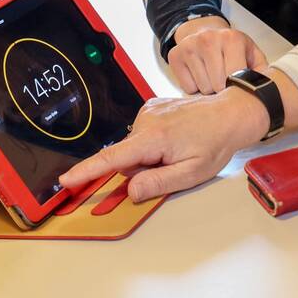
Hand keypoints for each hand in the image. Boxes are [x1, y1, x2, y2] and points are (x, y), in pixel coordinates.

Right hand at [59, 88, 269, 202]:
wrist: (231, 112)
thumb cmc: (215, 143)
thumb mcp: (191, 173)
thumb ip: (158, 183)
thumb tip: (130, 191)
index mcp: (153, 138)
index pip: (112, 159)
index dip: (87, 171)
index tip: (66, 180)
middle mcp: (145, 120)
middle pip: (127, 157)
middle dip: (142, 169)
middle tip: (173, 164)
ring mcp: (149, 110)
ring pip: (135, 146)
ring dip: (150, 155)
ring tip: (179, 149)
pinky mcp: (153, 105)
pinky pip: (144, 132)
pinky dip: (154, 141)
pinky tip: (177, 137)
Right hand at [168, 17, 267, 94]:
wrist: (205, 31)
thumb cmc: (231, 47)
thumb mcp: (251, 54)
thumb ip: (262, 71)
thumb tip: (268, 92)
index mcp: (232, 38)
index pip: (234, 78)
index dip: (236, 87)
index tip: (237, 84)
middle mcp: (209, 39)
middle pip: (217, 86)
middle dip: (222, 89)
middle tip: (224, 80)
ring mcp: (190, 46)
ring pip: (202, 89)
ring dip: (209, 89)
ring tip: (212, 76)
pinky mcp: (175, 55)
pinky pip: (187, 88)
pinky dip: (194, 87)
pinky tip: (199, 74)